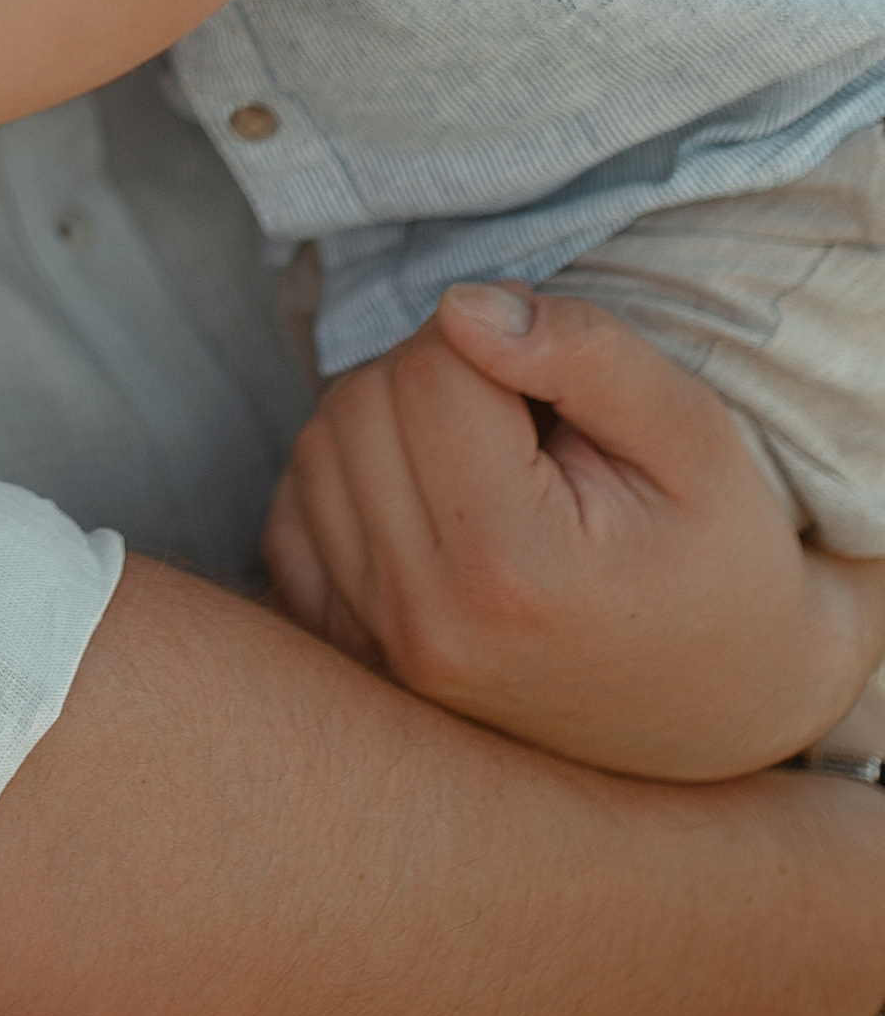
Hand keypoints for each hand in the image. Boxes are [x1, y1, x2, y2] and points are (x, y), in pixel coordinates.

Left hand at [263, 278, 884, 779]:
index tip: (556, 375)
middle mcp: (427, 619)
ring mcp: (382, 651)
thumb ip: (586, 356)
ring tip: (488, 459)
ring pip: (317, 449)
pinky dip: (346, 484)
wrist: (722, 710)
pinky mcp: (358, 660)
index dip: (493, 333)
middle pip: (359, 403)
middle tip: (527, 416)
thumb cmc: (719, 562)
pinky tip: (431, 499)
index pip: (428, 368)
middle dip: (434, 373)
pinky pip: (291, 520)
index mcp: (514, 567)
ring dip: (388, 423)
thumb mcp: (696, 440)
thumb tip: (460, 305)